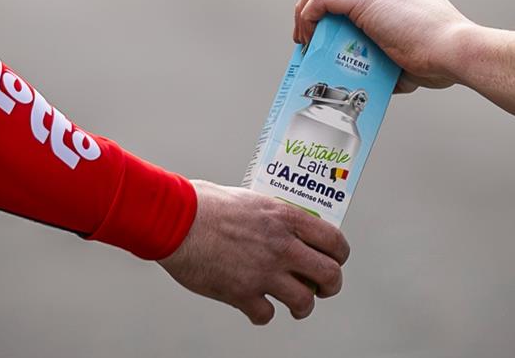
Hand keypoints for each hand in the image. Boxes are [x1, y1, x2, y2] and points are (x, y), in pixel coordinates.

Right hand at [158, 180, 349, 324]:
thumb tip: (285, 225)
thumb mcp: (251, 199)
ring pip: (304, 302)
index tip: (335, 261)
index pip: (334, 241)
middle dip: (330, 286)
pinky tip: (255, 305)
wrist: (174, 220)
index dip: (339, 256)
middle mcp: (282, 246)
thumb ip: (273, 216)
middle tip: (322, 288)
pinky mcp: (241, 293)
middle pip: (330, 276)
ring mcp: (263, 272)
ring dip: (302, 306)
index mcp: (286, 218)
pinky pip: (266, 315)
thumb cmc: (204, 204)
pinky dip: (262, 313)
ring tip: (295, 305)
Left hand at [294, 0, 475, 92]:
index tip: (328, 26)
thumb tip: (380, 78)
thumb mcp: (415, 44)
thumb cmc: (443, 57)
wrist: (457, 50)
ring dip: (306, 5)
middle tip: (309, 31)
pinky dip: (308, 15)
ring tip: (303, 35)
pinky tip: (308, 36)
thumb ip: (394, 52)